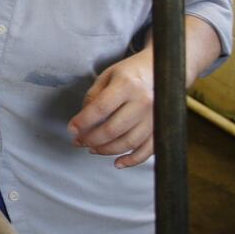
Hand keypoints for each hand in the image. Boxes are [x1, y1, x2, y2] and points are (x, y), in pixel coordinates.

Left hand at [68, 49, 155, 168]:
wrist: (163, 70)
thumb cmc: (131, 72)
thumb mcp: (108, 76)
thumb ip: (94, 96)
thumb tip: (83, 120)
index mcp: (127, 85)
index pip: (100, 108)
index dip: (83, 122)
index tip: (71, 129)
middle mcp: (143, 102)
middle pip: (113, 129)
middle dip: (91, 139)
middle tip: (79, 142)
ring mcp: (155, 117)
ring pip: (128, 142)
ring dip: (107, 150)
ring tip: (92, 149)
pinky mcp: (162, 127)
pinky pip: (147, 150)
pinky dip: (132, 160)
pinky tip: (117, 162)